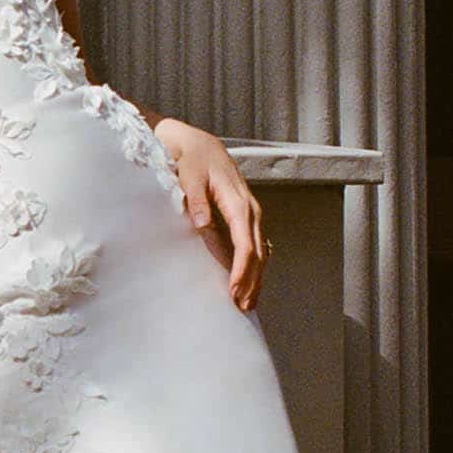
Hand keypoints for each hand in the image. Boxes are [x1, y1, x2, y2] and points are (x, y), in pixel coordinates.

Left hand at [153, 117, 269, 310]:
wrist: (200, 145)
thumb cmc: (192, 161)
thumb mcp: (190, 177)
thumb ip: (196, 201)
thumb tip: (202, 225)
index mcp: (238, 203)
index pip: (245, 244)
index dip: (241, 270)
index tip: (233, 290)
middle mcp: (250, 210)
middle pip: (258, 252)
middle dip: (252, 281)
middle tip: (243, 307)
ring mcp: (251, 213)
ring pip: (261, 250)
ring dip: (256, 277)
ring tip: (248, 302)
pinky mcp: (246, 216)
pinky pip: (257, 244)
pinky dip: (256, 264)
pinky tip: (251, 281)